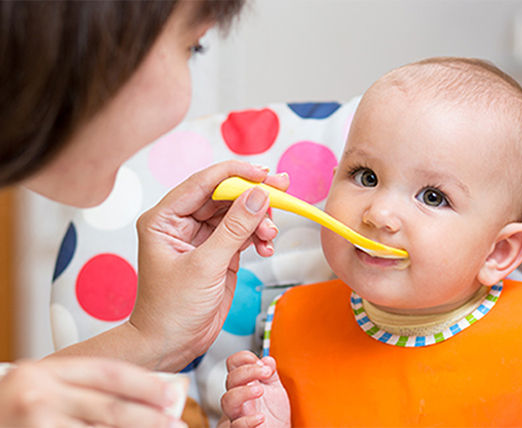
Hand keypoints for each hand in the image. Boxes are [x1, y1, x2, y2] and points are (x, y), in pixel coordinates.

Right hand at [0, 358, 185, 427]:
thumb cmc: (11, 408)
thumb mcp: (43, 386)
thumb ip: (82, 387)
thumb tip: (140, 393)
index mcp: (47, 372)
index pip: (108, 373)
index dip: (144, 384)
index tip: (171, 393)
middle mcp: (40, 396)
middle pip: (109, 407)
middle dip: (149, 417)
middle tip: (176, 421)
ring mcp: (37, 423)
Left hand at [130, 161, 288, 370]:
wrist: (172, 345)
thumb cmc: (171, 310)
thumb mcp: (205, 267)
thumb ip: (234, 229)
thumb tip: (258, 196)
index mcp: (164, 219)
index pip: (202, 183)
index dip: (235, 174)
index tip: (263, 174)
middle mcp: (181, 223)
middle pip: (224, 195)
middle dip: (253, 195)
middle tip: (281, 189)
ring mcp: (202, 237)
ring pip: (237, 213)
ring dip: (259, 220)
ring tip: (270, 235)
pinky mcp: (219, 252)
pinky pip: (244, 232)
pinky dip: (258, 236)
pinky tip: (266, 246)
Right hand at [221, 351, 290, 427]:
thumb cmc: (273, 415)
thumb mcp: (275, 390)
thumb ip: (271, 373)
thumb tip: (267, 359)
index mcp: (244, 384)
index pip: (233, 364)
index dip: (243, 358)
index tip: (261, 362)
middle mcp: (238, 397)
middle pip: (230, 379)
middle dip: (248, 371)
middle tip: (266, 372)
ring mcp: (237, 414)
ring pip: (227, 400)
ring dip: (243, 392)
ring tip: (260, 391)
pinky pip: (236, 425)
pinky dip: (248, 421)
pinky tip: (261, 417)